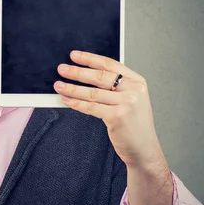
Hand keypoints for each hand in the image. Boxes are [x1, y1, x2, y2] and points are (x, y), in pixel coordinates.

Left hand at [54, 50, 164, 168]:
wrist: (144, 148)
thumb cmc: (134, 125)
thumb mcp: (131, 99)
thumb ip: (116, 87)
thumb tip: (87, 75)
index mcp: (137, 81)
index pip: (110, 64)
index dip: (89, 58)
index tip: (74, 56)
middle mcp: (134, 90)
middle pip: (99, 76)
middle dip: (77, 72)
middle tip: (62, 69)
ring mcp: (127, 103)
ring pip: (92, 92)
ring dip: (72, 88)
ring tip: (59, 85)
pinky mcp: (117, 116)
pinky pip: (91, 107)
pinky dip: (76, 103)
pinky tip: (67, 100)